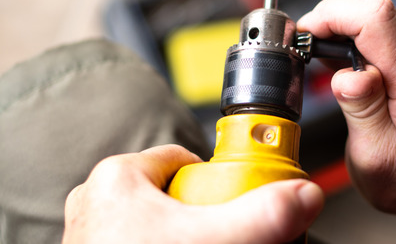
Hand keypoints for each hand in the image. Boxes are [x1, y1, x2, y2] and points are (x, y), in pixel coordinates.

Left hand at [63, 145, 323, 243]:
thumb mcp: (214, 241)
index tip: (238, 202)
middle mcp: (97, 202)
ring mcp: (94, 236)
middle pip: (175, 196)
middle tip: (221, 239)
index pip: (186, 159)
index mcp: (118, 176)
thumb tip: (301, 197)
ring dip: (185, 240)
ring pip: (159, 228)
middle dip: (203, 219)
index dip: (217, 182)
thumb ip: (263, 216)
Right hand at [297, 0, 395, 217]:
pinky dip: (338, 32)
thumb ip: (364, 113)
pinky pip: (362, 21)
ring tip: (318, 59)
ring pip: (363, 4)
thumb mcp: (379, 158)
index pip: (376, 17)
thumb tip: (348, 78)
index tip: (306, 37)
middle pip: (368, 0)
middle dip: (328, 17)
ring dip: (332, 23)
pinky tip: (330, 61)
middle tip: (307, 51)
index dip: (333, 16)